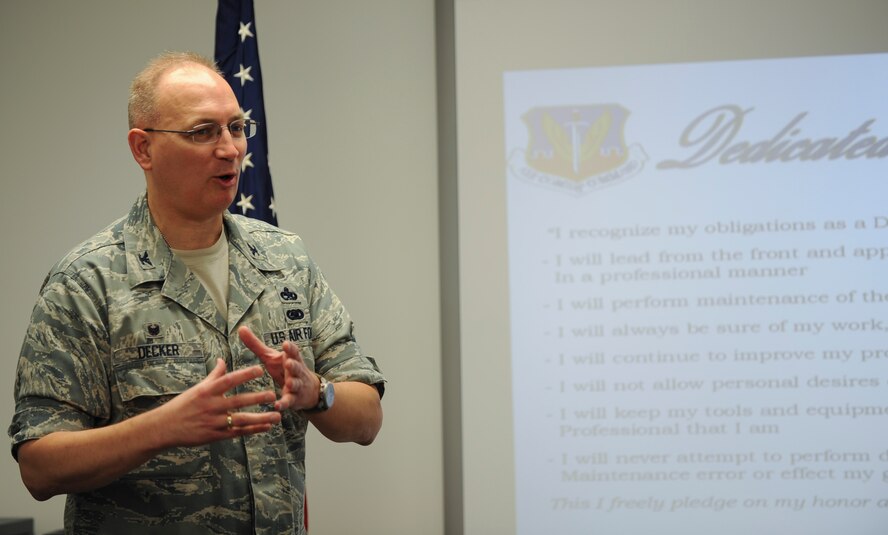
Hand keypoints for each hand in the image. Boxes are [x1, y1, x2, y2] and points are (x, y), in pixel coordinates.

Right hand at [157, 358, 280, 447]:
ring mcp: (214, 422)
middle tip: (274, 394)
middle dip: (257, 398)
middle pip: (238, 401)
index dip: (244, 374)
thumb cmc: (182, 405)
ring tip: (277, 415)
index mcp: (207, 391)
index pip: (228, 380)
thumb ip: (214, 375)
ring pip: (241, 419)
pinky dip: (253, 430)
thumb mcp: (197, 388)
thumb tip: (222, 360)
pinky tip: (267, 427)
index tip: (260, 369)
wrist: (165, 427)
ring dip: (260, 418)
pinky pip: (237, 433)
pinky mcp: (215, 436)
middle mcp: (211, 406)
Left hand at [238, 326, 320, 410]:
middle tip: (289, 363)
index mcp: (291, 359)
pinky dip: (284, 403)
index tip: (286, 344)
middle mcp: (296, 371)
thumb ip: (256, 345)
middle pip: (297, 367)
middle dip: (294, 365)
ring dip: (293, 384)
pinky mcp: (294, 399)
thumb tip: (241, 328)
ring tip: (289, 384)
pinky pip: (289, 401)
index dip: (290, 349)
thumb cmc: (284, 369)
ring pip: (296, 384)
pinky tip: (277, 406)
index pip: (293, 352)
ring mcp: (297, 385)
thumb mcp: (271, 357)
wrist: (307, 391)